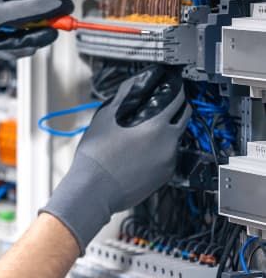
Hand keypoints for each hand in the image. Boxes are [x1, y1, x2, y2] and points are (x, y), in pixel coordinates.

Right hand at [40, 75, 190, 251]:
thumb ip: (122, 98)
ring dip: (168, 131)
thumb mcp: (104, 119)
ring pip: (176, 140)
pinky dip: (162, 150)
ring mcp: (169, 162)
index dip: (176, 90)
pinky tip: (145, 151)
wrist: (93, 191)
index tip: (174, 87)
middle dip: (179, 109)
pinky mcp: (164, 177)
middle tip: (168, 104)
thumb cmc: (96, 158)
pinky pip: (168, 157)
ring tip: (150, 130)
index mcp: (156, 126)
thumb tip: (131, 85)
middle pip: (184, 119)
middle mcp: (169, 144)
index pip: (177, 101)